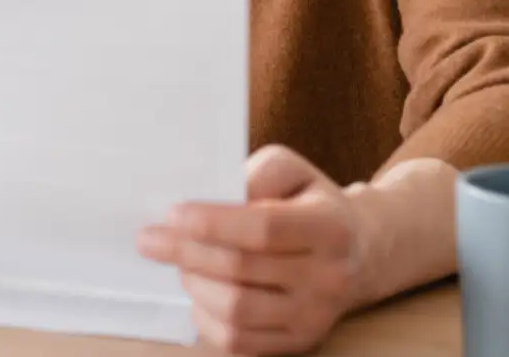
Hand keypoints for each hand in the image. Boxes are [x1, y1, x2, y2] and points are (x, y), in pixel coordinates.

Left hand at [138, 145, 363, 355]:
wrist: (358, 252)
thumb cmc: (308, 203)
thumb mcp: (291, 170)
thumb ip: (255, 174)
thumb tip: (212, 198)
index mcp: (331, 228)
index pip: (264, 229)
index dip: (213, 223)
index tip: (173, 214)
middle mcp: (329, 277)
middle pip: (241, 270)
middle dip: (185, 252)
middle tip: (150, 239)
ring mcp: (315, 316)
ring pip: (236, 310)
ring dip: (194, 283)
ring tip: (180, 263)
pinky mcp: (300, 342)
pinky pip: (239, 342)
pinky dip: (206, 318)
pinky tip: (198, 293)